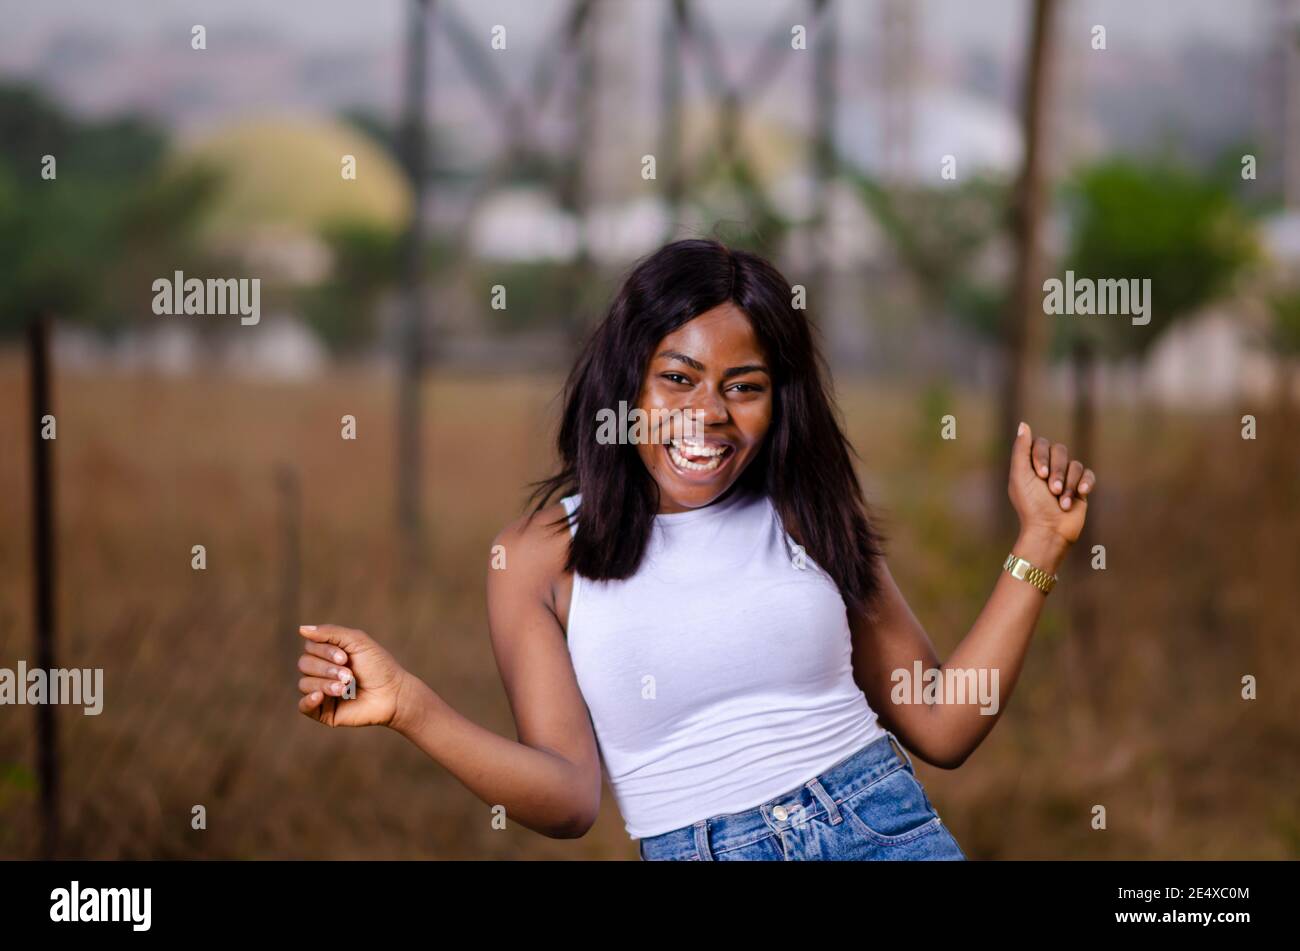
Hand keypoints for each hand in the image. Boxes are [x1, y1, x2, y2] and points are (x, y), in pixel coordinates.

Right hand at [296, 624, 407, 727]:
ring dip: (326, 684)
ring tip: (346, 687)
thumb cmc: (379, 666)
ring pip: (304, 684)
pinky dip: (308, 701)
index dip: (325, 651)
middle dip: (327, 669)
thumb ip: (330, 632)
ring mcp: (322, 691)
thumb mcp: (357, 641)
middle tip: (350, 675)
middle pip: (304, 664)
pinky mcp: (323, 712)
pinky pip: (303, 706)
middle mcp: (322, 671)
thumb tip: (301, 628)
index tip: (346, 657)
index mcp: (328, 653)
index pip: (310, 647)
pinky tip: (319, 696)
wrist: (393, 694)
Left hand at [1007, 421, 1096, 546]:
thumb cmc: (1030, 505)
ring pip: (1075, 464)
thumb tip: (1023, 424)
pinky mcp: (1081, 488)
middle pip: (1060, 451)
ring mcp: (1066, 477)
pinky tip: (1080, 494)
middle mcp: (1049, 468)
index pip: (1041, 444)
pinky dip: (1084, 483)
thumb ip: (1021, 450)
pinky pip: (1088, 475)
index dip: (1042, 456)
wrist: (1049, 531)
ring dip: (1068, 484)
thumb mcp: (1020, 476)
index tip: (1040, 475)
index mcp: (1031, 464)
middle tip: (1052, 491)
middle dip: (1057, 472)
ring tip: (1062, 501)